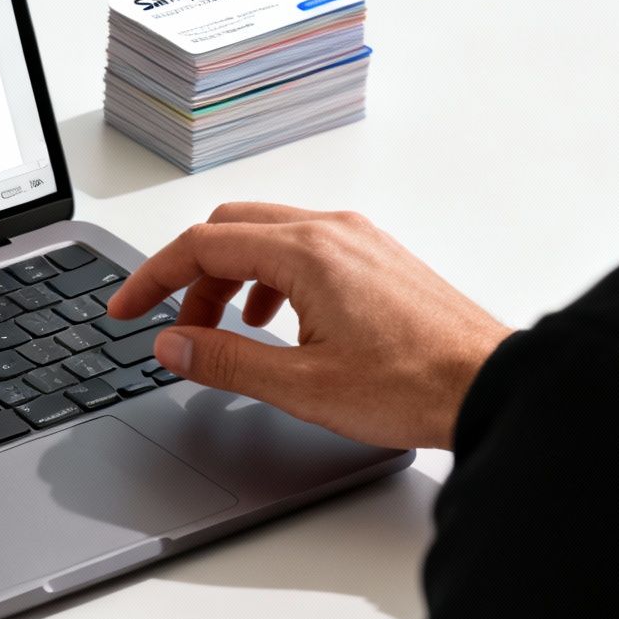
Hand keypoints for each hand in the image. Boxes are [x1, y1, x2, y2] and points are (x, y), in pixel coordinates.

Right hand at [106, 203, 512, 449]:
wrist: (492, 387)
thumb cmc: (414, 385)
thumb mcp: (300, 386)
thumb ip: (224, 361)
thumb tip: (171, 346)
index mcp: (306, 252)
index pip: (200, 246)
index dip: (151, 278)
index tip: (126, 310)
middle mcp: (332, 231)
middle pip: (228, 230)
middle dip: (188, 276)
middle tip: (172, 324)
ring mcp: (359, 239)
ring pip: (266, 236)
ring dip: (229, 277)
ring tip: (222, 331)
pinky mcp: (378, 257)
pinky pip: (303, 248)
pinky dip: (268, 277)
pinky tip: (276, 324)